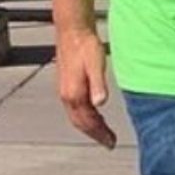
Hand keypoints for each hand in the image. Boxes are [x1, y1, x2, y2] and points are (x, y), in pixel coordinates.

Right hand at [55, 25, 115, 148]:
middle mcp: (66, 95)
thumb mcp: (96, 64)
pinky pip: (75, 108)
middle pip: (81, 123)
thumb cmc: (86, 45)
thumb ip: (98, 84)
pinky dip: (85, 117)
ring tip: (103, 133)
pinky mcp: (66, 85)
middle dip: (95, 134)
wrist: (72, 30)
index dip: (100, 134)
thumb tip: (100, 103)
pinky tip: (94, 113)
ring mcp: (64, 91)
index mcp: (74, 94)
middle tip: (109, 143)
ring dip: (90, 127)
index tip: (111, 143)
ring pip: (77, 117)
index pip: (87, 122)